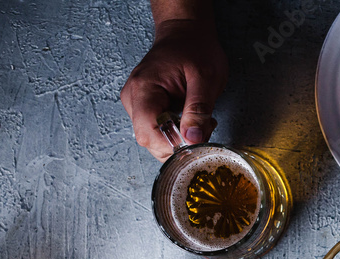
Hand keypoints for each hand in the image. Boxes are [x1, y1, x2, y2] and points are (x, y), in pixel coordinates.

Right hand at [120, 19, 228, 160]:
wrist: (185, 34)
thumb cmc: (194, 49)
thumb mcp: (206, 77)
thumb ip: (198, 109)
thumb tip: (193, 139)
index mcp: (144, 89)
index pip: (149, 133)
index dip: (173, 144)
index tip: (196, 138)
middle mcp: (133, 99)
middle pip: (150, 141)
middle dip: (180, 143)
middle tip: (203, 126)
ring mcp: (136, 105)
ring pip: (155, 140)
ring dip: (180, 139)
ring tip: (197, 118)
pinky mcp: (144, 109)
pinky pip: (159, 132)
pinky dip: (177, 132)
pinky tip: (189, 118)